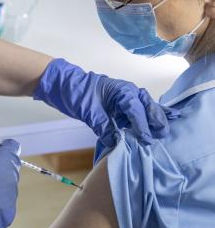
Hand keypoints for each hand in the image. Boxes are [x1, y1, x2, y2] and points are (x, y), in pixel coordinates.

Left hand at [34, 58, 179, 147]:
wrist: (63, 85)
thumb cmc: (76, 92)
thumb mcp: (88, 111)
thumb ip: (103, 125)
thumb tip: (115, 142)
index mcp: (122, 91)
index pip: (136, 109)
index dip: (142, 125)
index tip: (145, 139)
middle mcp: (127, 93)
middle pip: (148, 107)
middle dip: (156, 120)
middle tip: (163, 136)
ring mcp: (124, 100)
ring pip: (144, 110)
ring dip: (151, 122)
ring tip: (158, 136)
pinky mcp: (119, 107)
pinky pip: (134, 115)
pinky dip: (141, 123)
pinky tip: (145, 133)